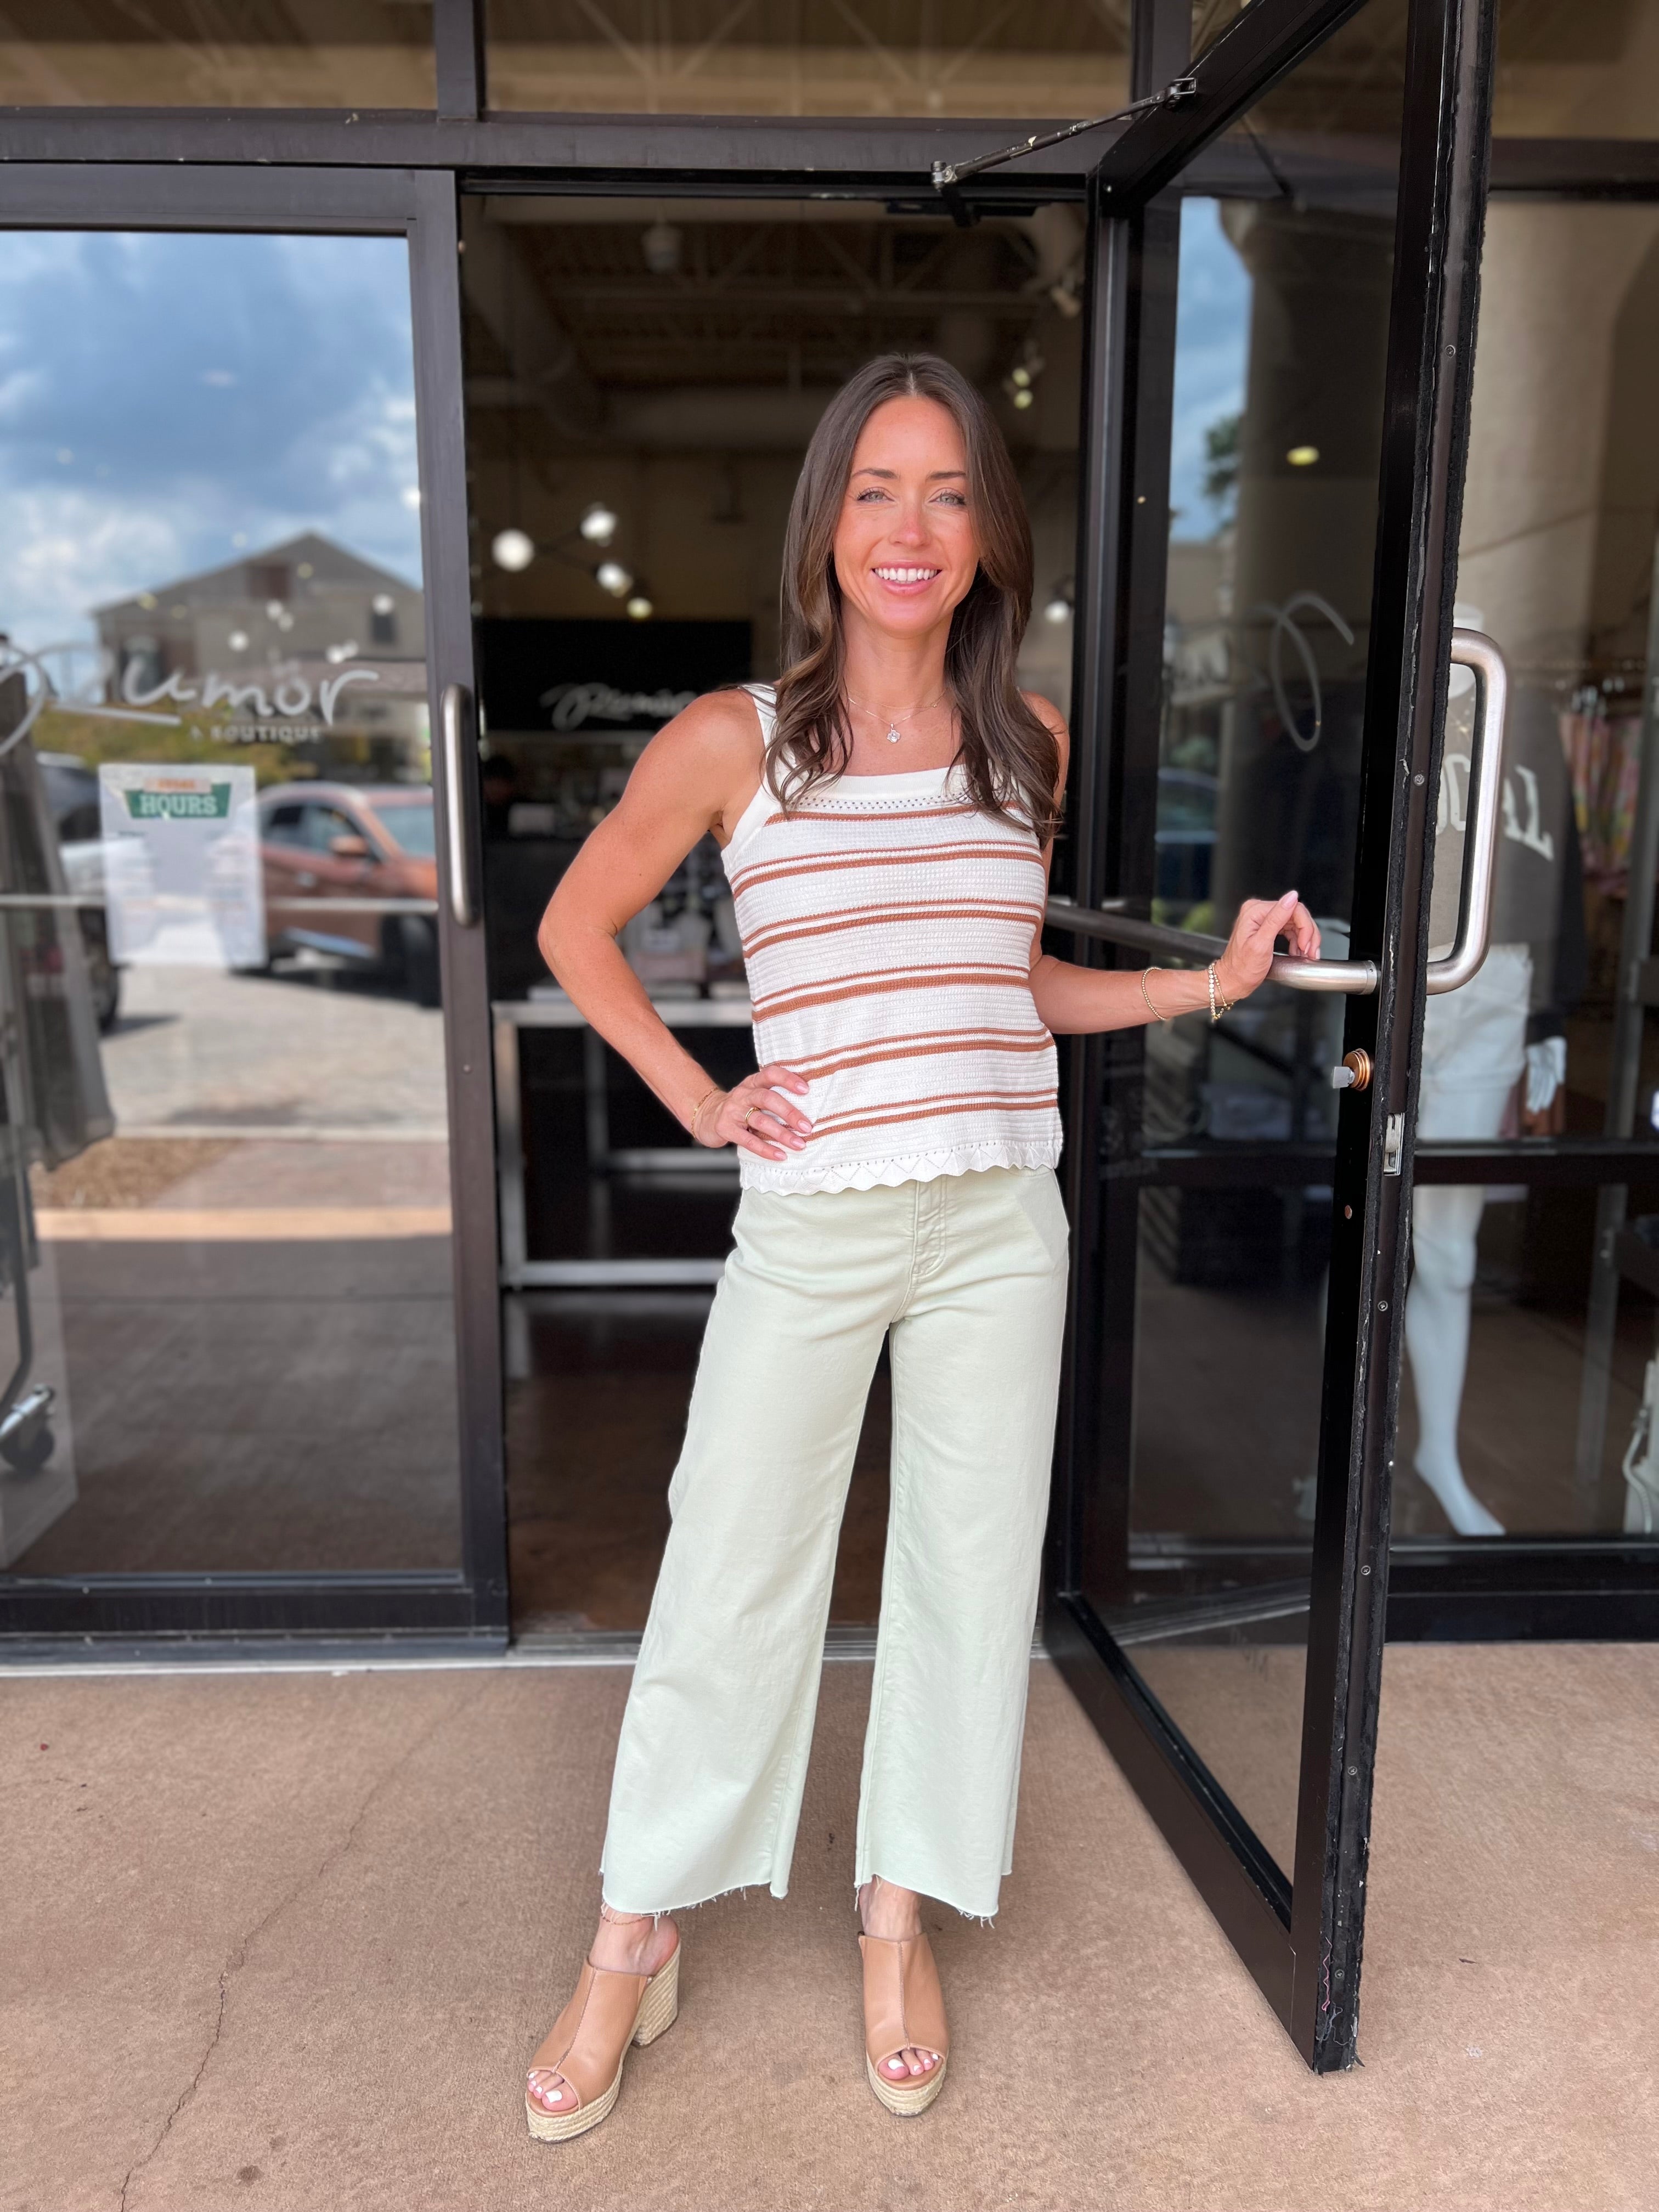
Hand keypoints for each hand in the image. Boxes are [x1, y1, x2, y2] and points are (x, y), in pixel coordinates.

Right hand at [694, 1063, 812, 1161]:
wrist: (707, 1116)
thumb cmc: (740, 1107)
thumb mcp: (754, 1095)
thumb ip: (774, 1096)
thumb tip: (809, 1107)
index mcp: (753, 1082)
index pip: (771, 1073)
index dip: (788, 1079)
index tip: (806, 1090)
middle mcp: (743, 1094)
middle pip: (768, 1098)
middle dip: (790, 1113)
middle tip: (807, 1127)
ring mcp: (733, 1111)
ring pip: (760, 1121)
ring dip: (782, 1134)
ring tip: (799, 1144)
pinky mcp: (726, 1128)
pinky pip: (749, 1140)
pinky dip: (766, 1149)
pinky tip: (780, 1155)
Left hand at [1215, 890, 1319, 1003]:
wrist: (1232, 981)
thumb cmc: (1242, 968)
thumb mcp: (1261, 943)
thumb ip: (1277, 918)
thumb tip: (1292, 897)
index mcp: (1256, 911)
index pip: (1294, 908)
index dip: (1305, 927)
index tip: (1305, 945)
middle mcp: (1259, 911)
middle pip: (1297, 915)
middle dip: (1307, 935)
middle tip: (1309, 952)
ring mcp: (1263, 919)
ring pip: (1296, 923)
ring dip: (1305, 940)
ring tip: (1306, 954)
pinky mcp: (1267, 928)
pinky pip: (1290, 930)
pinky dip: (1298, 942)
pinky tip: (1299, 952)